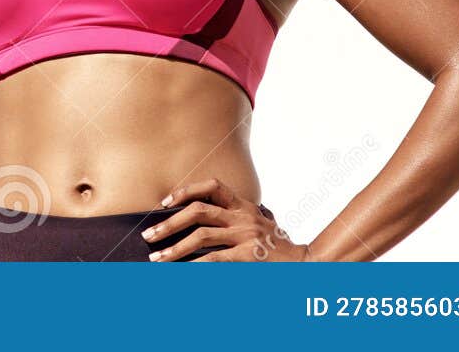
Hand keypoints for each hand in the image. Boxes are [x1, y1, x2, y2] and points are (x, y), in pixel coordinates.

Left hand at [144, 178, 310, 262]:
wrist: (309, 264)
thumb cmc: (279, 248)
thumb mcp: (258, 227)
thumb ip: (234, 223)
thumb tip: (200, 230)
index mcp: (244, 206)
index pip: (212, 186)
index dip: (186, 190)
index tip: (166, 202)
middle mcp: (243, 216)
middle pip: (198, 211)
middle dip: (169, 223)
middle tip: (149, 235)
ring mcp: (246, 235)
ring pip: (201, 237)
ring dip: (174, 248)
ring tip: (157, 259)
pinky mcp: (249, 255)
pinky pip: (214, 260)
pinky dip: (194, 266)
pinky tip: (181, 272)